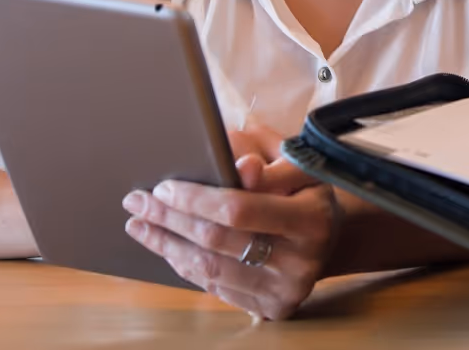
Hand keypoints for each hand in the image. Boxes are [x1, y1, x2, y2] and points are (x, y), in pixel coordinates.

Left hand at [122, 125, 336, 319]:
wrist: (331, 236)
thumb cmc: (304, 190)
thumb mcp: (296, 163)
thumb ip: (267, 160)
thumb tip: (239, 167)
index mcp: (312, 218)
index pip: (239, 208)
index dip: (196, 199)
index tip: (162, 186)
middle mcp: (301, 261)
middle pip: (217, 241)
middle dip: (170, 220)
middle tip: (136, 202)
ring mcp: (285, 289)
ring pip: (210, 269)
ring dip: (167, 246)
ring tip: (140, 226)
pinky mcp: (273, 309)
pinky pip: (216, 289)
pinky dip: (186, 266)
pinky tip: (168, 247)